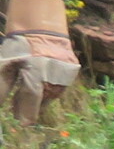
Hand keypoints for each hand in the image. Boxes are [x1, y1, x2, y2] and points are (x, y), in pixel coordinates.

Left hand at [1, 0, 77, 116]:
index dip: (26, 111)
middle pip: (42, 99)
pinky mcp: (71, 71)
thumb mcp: (6, 63)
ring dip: (39, 99)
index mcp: (36, 70)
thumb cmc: (20, 43)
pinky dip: (48, 89)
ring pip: (51, 94)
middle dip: (29, 107)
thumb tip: (2, 102)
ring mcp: (65, 73)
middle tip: (18, 114)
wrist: (43, 25)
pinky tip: (39, 86)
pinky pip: (58, 86)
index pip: (31, 97)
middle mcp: (54, 74)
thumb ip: (4, 85)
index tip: (22, 124)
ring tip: (27, 99)